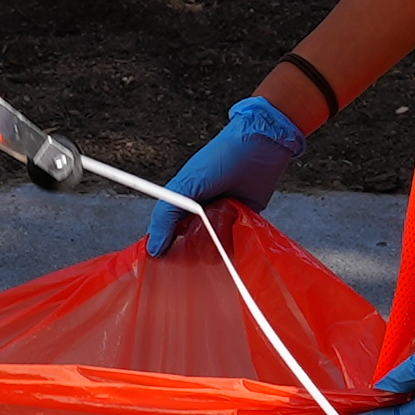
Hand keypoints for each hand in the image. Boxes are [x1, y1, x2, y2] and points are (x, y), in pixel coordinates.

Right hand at [145, 93, 307, 255]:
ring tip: (215, 247)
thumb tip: (154, 248)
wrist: (261, 147)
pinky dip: (232, 248)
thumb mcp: (186, 185)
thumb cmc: (220, 159)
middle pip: (188, 244)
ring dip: (212, 251)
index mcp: (182, 202)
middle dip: (189, 254)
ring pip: (211, 247)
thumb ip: (166, 216)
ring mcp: (221, 218)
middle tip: (191, 261)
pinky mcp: (242, 221)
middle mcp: (200, 213)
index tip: (160, 267)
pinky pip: (234, 243)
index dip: (163, 249)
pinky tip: (232, 251)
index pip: (166, 233)